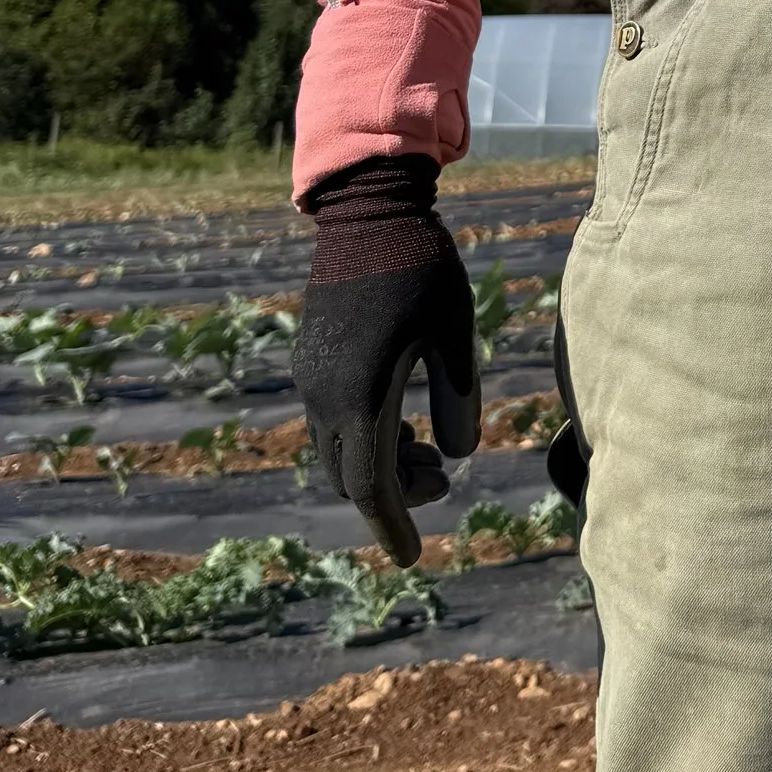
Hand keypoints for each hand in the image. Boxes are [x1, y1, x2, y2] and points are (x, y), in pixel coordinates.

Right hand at [295, 154, 482, 568]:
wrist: (367, 211)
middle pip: (348, 478)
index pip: (371, 487)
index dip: (392, 526)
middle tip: (442, 483)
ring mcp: (310, 379)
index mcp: (361, 395)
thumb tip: (461, 456)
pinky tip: (402, 419)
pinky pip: (328, 423)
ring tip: (429, 452)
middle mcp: (323, 396)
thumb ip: (459, 397)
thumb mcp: (455, 330)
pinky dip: (362, 438)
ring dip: (378, 466)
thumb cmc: (422, 266)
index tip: (410, 560)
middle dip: (393, 496)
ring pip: (335, 453)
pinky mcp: (310, 362)